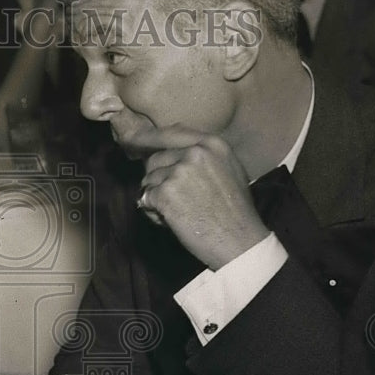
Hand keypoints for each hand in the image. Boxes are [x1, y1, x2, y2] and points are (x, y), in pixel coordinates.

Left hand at [132, 126, 269, 269]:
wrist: (240, 241)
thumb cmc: (236, 211)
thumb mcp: (230, 170)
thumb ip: (205, 155)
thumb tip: (174, 148)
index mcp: (212, 144)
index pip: (170, 133)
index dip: (149, 138)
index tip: (134, 141)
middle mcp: (194, 152)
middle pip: (155, 159)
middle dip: (157, 178)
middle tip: (174, 199)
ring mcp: (178, 172)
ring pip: (148, 180)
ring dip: (155, 197)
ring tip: (178, 213)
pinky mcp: (165, 193)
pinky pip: (145, 198)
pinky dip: (152, 211)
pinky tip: (171, 221)